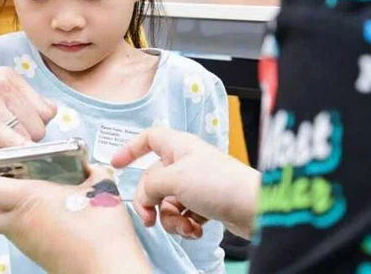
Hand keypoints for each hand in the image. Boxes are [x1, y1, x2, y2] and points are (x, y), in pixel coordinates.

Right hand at [0, 67, 56, 156]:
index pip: (47, 110)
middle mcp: (1, 81)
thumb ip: (18, 104)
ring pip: (26, 135)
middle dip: (21, 141)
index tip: (12, 134)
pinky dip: (9, 152)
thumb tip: (53, 112)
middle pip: (40, 126)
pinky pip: (6, 139)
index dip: (32, 129)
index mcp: (7, 76)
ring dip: (6, 147)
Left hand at [0, 162, 151, 272]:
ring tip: (27, 188)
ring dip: (0, 206)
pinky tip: (46, 208)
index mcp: (28, 201)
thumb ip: (90, 169)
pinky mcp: (36, 253)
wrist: (110, 270)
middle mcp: (19, 223)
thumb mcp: (101, 186)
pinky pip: (16, 232)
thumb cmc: (104, 229)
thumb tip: (87, 166)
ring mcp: (25, 242)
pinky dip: (21, 218)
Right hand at [112, 127, 260, 238]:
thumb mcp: (174, 179)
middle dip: (150, 201)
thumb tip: (143, 196)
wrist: (254, 207)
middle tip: (150, 218)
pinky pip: (183, 214)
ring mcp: (196, 184)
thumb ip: (150, 185)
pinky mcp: (206, 204)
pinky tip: (195, 230)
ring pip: (166, 201)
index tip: (116, 164)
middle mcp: (186, 162)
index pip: (149, 138)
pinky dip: (185, 225)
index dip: (131, 148)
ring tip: (183, 226)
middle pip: (153, 179)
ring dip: (169, 218)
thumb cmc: (218, 183)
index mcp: (178, 146)